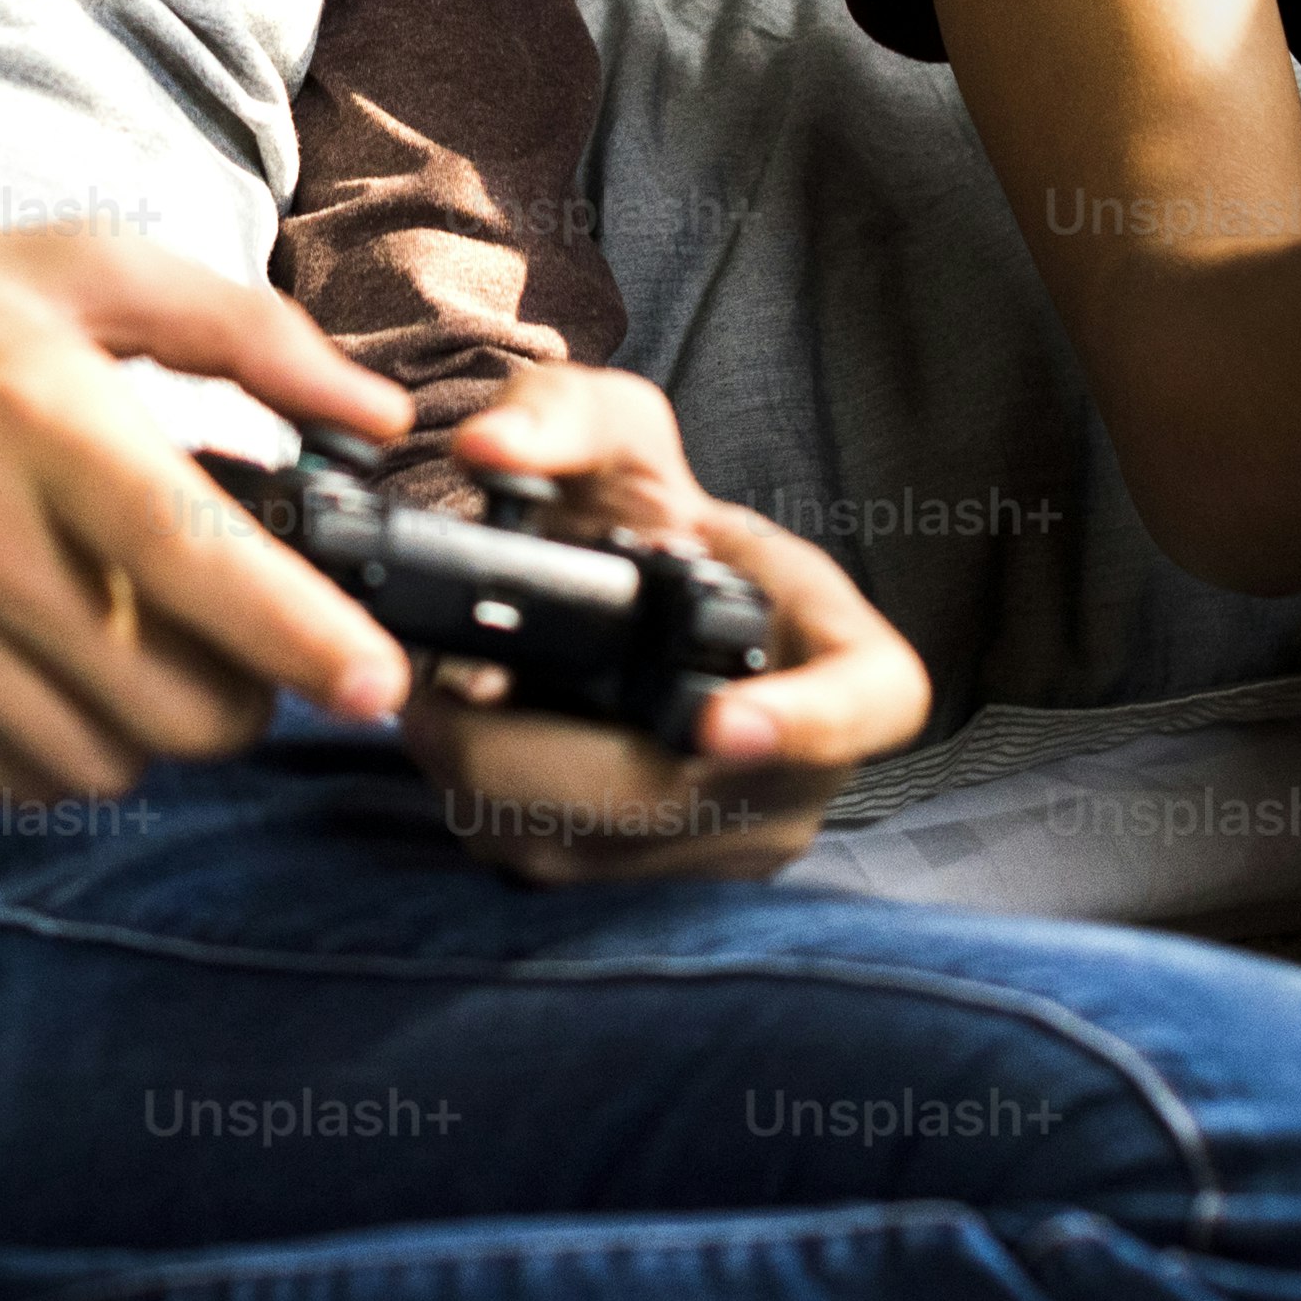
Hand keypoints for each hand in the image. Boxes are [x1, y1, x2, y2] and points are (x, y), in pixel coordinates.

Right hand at [0, 220, 420, 805]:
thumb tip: (381, 416)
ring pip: (106, 761)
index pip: (200, 563)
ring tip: (136, 644)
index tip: (381, 686)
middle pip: (175, 701)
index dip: (308, 641)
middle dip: (246, 692)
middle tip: (242, 640)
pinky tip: (50, 668)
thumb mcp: (76, 271)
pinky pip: (15, 781)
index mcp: (42, 422)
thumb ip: (246, 332)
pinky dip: (64, 747)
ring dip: (155, 726)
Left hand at [393, 364, 924, 882]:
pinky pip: (551, 870)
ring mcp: (731, 846)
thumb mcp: (616, 426)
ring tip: (454, 698)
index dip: (799, 723)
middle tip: (438, 685)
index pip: (862, 705)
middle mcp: (804, 773)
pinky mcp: (656, 888)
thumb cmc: (649, 508)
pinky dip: (489, 812)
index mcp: (848, 655)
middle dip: (523, 749)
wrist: (637, 593)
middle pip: (660, 799)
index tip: (717, 722)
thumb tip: (491, 454)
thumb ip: (556, 411)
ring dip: (488, 784)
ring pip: (584, 850)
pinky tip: (472, 744)